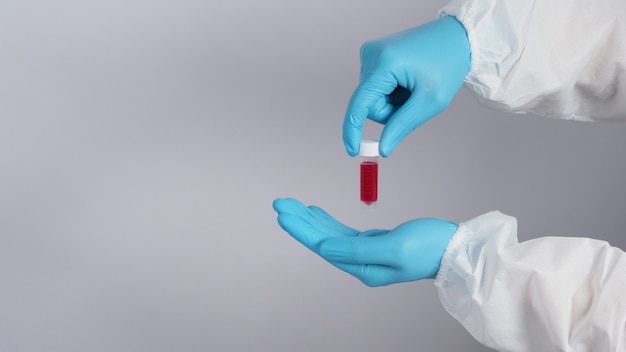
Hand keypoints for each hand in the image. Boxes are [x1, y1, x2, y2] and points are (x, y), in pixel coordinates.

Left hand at [272, 198, 457, 285]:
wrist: (455, 247)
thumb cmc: (430, 246)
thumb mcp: (394, 246)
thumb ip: (358, 249)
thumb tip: (324, 248)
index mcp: (364, 268)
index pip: (324, 247)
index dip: (302, 230)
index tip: (283, 214)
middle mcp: (361, 264)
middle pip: (323, 240)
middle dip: (301, 221)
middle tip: (280, 202)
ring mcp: (366, 254)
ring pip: (331, 235)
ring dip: (311, 220)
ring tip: (292, 204)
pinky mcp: (373, 244)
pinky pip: (343, 233)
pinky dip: (328, 222)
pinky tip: (316, 213)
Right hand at [343, 16, 470, 156]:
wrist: (456, 37)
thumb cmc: (448, 63)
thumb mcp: (429, 101)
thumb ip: (402, 126)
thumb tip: (383, 149)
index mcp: (384, 62)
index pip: (359, 104)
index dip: (353, 131)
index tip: (353, 151)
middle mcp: (371, 54)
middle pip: (369, 104)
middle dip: (390, 111)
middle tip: (414, 100)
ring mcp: (371, 53)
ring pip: (372, 98)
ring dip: (393, 101)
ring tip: (414, 86)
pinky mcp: (374, 55)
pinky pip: (376, 88)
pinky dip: (392, 92)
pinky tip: (408, 80)